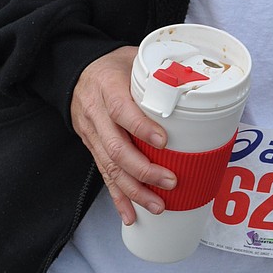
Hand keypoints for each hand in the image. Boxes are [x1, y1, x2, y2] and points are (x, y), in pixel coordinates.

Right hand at [70, 47, 176, 224]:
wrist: (76, 69)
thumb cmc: (114, 64)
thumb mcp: (134, 57)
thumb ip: (159, 71)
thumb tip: (197, 83)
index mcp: (108, 87)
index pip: (122, 110)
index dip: (141, 128)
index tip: (164, 142)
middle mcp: (96, 113)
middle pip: (116, 147)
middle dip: (144, 170)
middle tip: (170, 182)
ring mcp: (91, 133)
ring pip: (109, 167)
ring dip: (134, 190)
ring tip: (157, 206)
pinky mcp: (91, 147)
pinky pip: (103, 174)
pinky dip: (117, 197)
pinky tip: (130, 215)